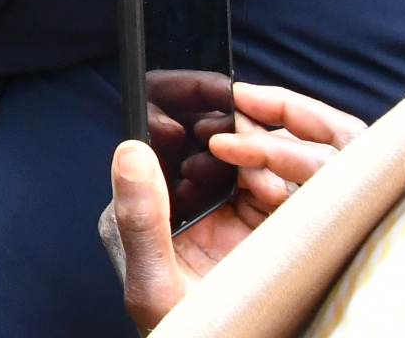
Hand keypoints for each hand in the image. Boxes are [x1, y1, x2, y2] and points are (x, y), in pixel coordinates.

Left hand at [103, 82, 363, 331]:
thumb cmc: (180, 332)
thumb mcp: (153, 282)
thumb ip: (140, 219)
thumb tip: (131, 148)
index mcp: (141, 204)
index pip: (153, 132)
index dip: (176, 101)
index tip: (203, 89)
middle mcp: (178, 199)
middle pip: (198, 132)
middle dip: (219, 114)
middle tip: (235, 107)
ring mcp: (220, 210)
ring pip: (238, 151)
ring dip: (250, 143)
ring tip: (250, 158)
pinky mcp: (259, 224)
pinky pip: (270, 181)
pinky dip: (273, 175)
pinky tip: (267, 191)